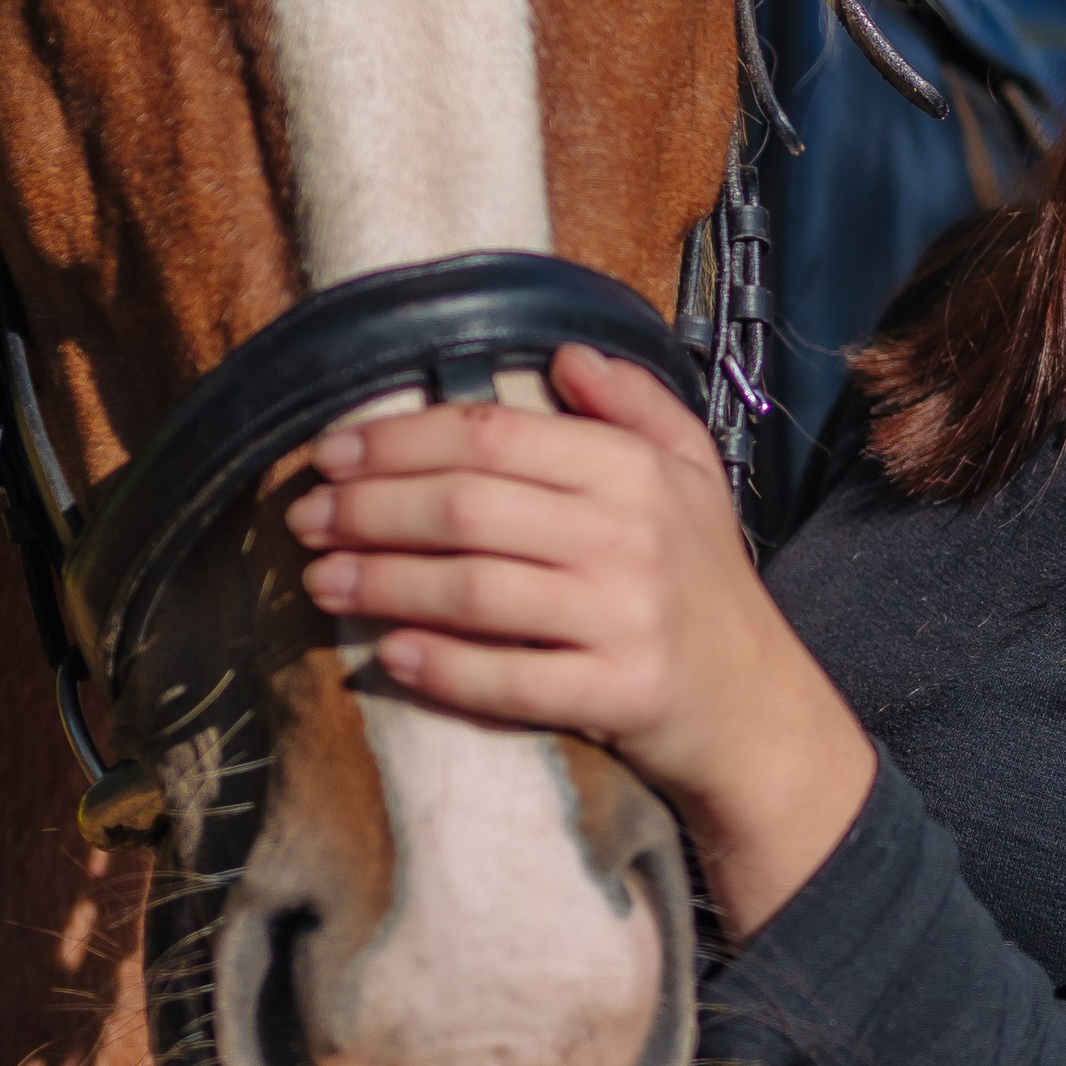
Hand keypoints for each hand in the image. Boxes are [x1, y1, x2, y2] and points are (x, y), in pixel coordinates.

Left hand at [283, 345, 875, 939]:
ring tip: (320, 583)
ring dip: (381, 584)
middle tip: (305, 521)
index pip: (493, 436)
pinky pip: (509, 680)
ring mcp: (625, 617)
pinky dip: (441, 668)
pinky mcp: (620, 694)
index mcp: (635, 470)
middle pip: (467, 508)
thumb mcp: (692, 477)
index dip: (398, 441)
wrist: (760, 711)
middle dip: (369, 511)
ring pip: (473, 590)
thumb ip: (634, 406)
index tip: (330, 454)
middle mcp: (630, 536)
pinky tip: (388, 657)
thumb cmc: (705, 586)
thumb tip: (565, 354)